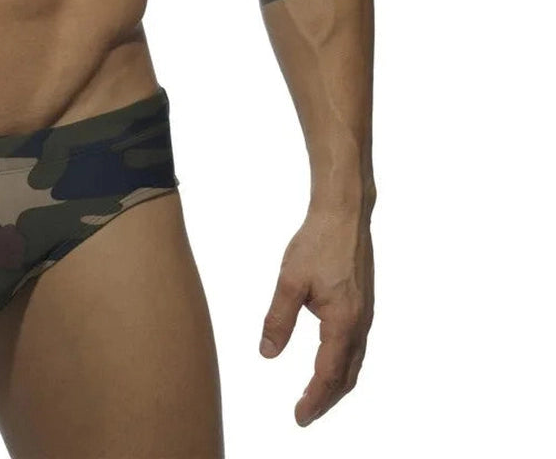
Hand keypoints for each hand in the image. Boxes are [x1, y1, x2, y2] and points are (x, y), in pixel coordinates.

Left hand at [259, 206, 373, 425]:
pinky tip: (331, 361)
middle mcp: (360, 323)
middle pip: (346, 375)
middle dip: (327, 399)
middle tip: (306, 414)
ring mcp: (365, 314)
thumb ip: (278, 320)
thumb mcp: (289, 283)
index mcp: (342, 322)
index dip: (313, 399)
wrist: (343, 216)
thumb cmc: (316, 244)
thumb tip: (267, 353)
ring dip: (336, 383)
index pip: (328, 374)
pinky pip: (356, 345)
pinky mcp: (363, 304)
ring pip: (354, 362)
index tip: (299, 417)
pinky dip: (343, 364)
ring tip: (316, 396)